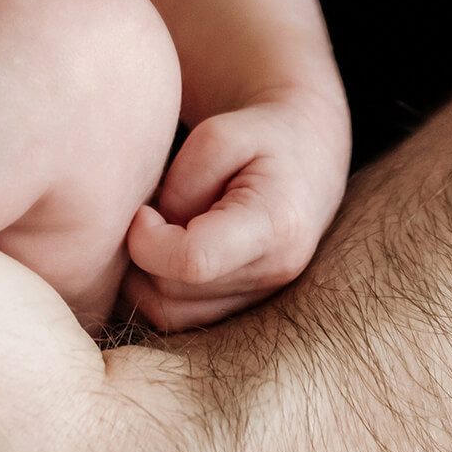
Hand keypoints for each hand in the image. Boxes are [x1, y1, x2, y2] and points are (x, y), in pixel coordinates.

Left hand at [122, 96, 349, 327]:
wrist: (310, 156)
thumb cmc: (262, 137)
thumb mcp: (218, 135)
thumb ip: (183, 184)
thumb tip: (154, 235)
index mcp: (275, 225)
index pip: (193, 261)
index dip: (147, 241)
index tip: (142, 210)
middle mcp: (274, 272)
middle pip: (172, 292)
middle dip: (141, 254)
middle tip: (146, 212)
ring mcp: (262, 296)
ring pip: (169, 313)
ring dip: (144, 276)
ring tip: (157, 231)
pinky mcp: (245, 306)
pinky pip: (179, 316)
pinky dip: (156, 287)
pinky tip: (166, 249)